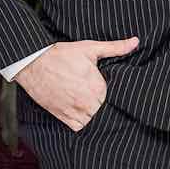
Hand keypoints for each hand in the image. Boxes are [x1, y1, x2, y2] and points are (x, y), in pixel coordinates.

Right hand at [16, 37, 137, 131]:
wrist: (33, 63)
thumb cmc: (62, 54)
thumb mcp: (90, 49)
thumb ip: (115, 48)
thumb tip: (136, 41)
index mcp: (99, 88)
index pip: (116, 99)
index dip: (115, 96)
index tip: (111, 91)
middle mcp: (89, 102)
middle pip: (106, 110)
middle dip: (106, 106)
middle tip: (100, 98)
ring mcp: (75, 111)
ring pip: (94, 121)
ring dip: (95, 115)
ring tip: (93, 106)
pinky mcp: (63, 116)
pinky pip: (79, 127)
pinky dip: (83, 123)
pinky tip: (83, 113)